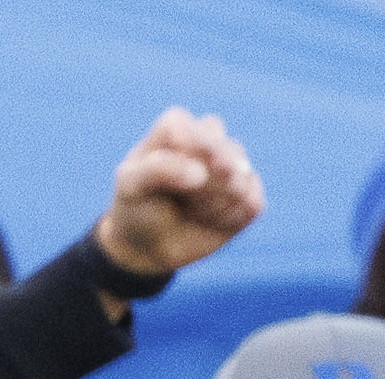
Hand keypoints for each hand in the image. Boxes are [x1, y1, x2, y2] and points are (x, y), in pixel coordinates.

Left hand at [94, 108, 264, 281]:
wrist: (148, 246)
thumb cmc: (138, 207)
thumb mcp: (132, 186)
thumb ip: (159, 169)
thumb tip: (201, 173)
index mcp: (179, 126)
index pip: (193, 135)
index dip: (182, 163)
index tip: (161, 185)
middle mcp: (210, 139)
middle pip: (221, 154)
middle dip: (200, 186)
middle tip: (179, 200)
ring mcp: (233, 164)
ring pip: (239, 179)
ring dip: (212, 204)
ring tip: (191, 210)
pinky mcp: (248, 193)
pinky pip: (252, 203)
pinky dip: (230, 218)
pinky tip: (211, 221)